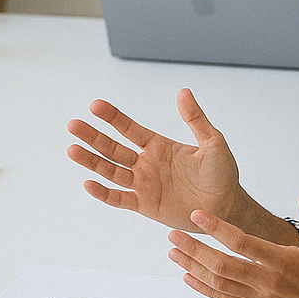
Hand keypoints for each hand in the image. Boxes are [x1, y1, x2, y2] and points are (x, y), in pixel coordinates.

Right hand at [66, 89, 242, 230]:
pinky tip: (88, 184)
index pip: (130, 129)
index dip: (113, 118)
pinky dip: (104, 193)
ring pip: (110, 171)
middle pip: (113, 148)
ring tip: (71, 150)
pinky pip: (120, 199)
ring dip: (91, 161)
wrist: (227, 205)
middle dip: (93, 137)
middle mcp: (146, 163)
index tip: (95, 105)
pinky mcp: (145, 205)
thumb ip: (196, 119)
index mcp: (159, 146)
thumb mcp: (212, 141)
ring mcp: (143, 184)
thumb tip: (183, 91)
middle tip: (73, 125)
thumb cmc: (222, 173)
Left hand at [167, 187, 298, 297]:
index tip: (198, 216)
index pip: (242, 243)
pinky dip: (205, 290)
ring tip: (176, 253)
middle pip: (222, 265)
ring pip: (219, 284)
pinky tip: (190, 278)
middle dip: (194, 249)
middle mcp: (268, 282)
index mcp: (283, 262)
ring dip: (194, 268)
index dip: (217, 229)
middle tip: (174, 235)